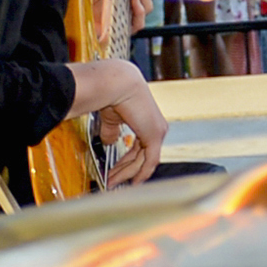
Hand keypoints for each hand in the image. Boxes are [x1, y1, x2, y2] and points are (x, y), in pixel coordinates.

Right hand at [76, 59, 169, 182]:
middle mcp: (156, 128)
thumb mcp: (112, 118)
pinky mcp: (155, 136)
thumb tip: (109, 142)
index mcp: (148, 121)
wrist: (117, 84)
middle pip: (142, 157)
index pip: (140, 148)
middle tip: (112, 180)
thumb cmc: (114, 94)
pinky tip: (131, 183)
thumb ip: (113, 131)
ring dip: (126, 174)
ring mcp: (158, 132)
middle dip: (125, 170)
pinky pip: (149, 161)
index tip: (117, 171)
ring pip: (143, 162)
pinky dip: (140, 174)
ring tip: (112, 182)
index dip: (128, 161)